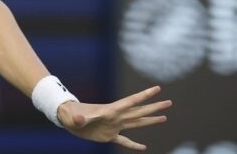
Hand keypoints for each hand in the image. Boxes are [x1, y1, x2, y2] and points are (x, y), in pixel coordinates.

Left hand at [57, 86, 171, 150]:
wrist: (68, 118)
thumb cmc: (70, 114)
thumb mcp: (74, 116)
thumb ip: (78, 118)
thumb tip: (78, 120)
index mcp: (111, 110)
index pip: (131, 101)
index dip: (144, 95)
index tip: (157, 89)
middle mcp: (116, 117)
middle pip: (139, 111)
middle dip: (154, 107)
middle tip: (169, 102)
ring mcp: (114, 126)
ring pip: (136, 123)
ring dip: (150, 121)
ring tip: (164, 118)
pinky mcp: (108, 135)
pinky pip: (124, 141)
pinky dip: (133, 145)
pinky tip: (143, 148)